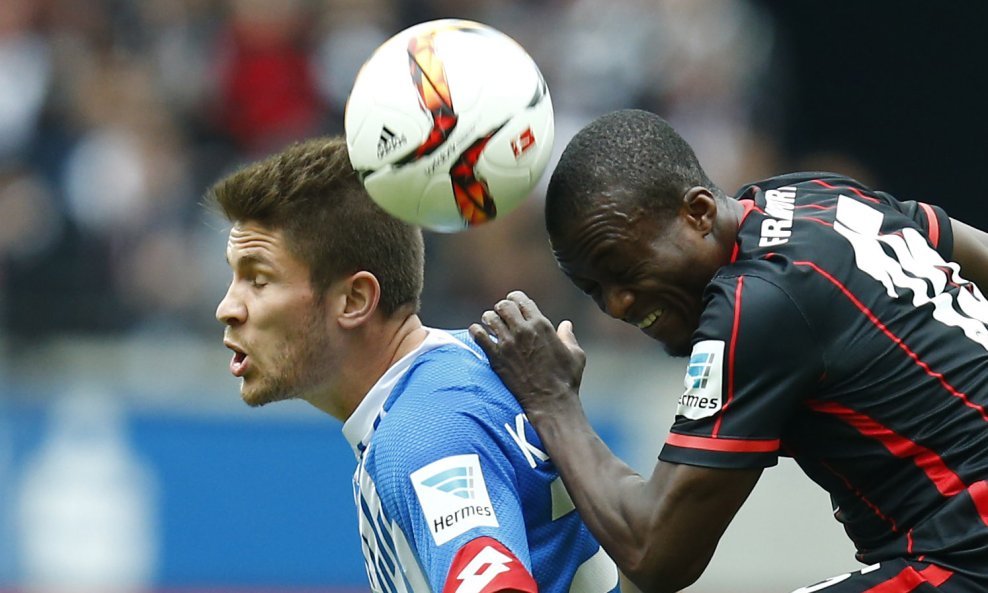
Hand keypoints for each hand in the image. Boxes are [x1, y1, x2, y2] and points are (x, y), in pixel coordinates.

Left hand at [468, 291, 585, 416]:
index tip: (513, 305)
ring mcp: (508, 343)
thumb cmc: (566, 380)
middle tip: (501, 316)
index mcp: (542, 325)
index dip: (515, 300)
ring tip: (490, 325)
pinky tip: (479, 334)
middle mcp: (523, 330)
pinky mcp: (496, 357)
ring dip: (489, 319)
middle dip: (501, 309)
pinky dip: (476, 331)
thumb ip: (569, 337)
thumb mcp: (576, 355)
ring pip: (489, 317)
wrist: (550, 402)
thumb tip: (566, 325)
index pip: (521, 300)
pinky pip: (478, 335)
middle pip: (504, 305)